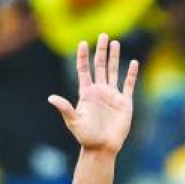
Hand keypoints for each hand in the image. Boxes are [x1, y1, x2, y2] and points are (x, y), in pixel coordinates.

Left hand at [49, 35, 137, 155]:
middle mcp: (99, 92)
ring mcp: (112, 96)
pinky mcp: (124, 103)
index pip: (84, 70)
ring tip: (115, 42)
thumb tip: (51, 98)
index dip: (83, 57)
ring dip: (114, 57)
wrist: (102, 148)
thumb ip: (65, 108)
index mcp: (86, 94)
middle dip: (101, 51)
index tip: (82, 43)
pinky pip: (128, 85)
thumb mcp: (73, 121)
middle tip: (103, 35)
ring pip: (113, 71)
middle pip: (100, 66)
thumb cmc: (86, 137)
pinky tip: (134, 62)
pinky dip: (131, 74)